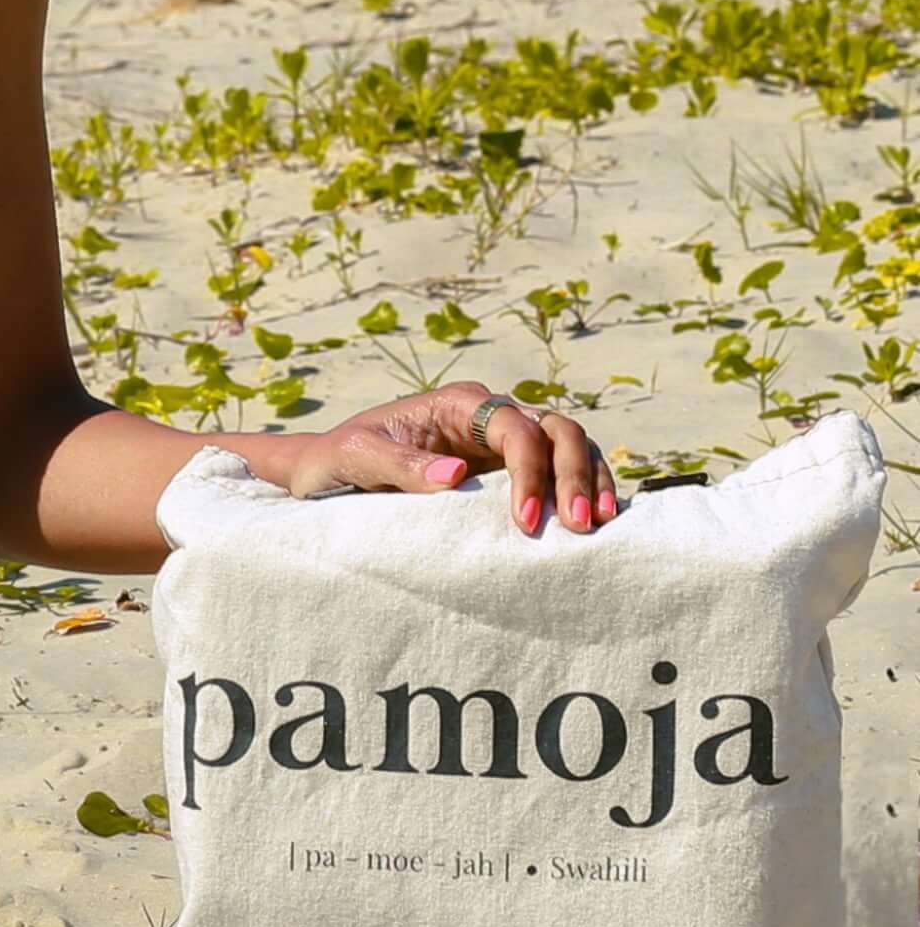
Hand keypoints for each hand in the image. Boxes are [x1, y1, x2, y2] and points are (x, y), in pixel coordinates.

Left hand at [269, 379, 616, 536]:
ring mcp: (504, 441)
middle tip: (577, 524)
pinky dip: (587, 488)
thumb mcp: (355, 457)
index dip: (529, 468)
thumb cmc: (338, 459)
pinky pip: (564, 470)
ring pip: (570, 444)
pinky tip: (598, 520)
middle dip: (573, 472)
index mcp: (457, 402)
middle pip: (556, 428)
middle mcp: (488, 415)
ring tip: (597, 523)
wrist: (328, 473)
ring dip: (590, 479)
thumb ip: (400, 463)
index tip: (523, 519)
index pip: (514, 425)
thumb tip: (455, 474)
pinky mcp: (511, 470)